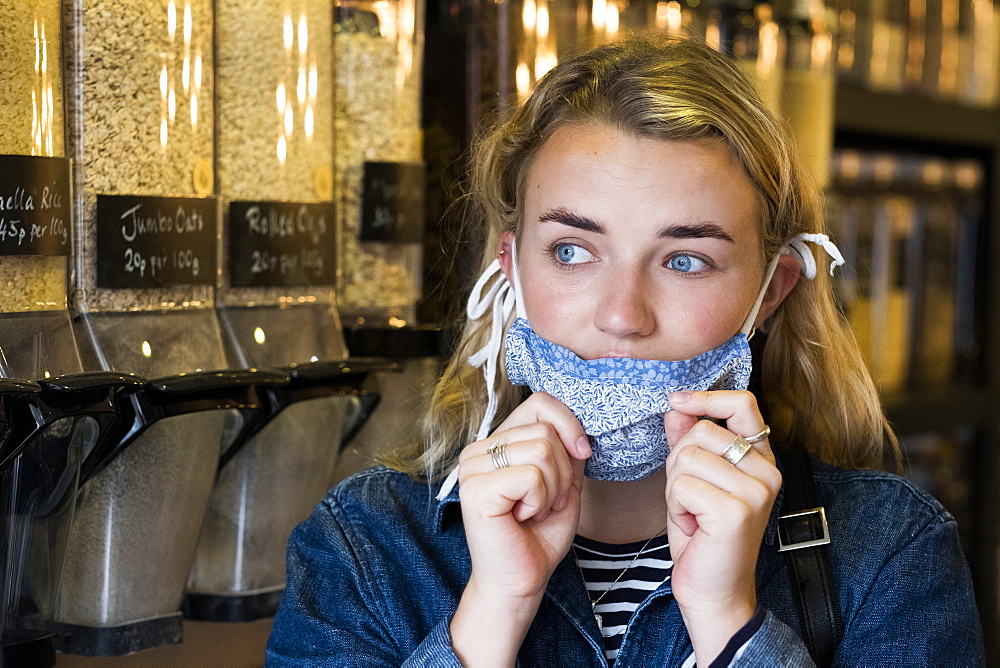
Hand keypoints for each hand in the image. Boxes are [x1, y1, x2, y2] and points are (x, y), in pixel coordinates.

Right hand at [451, 392, 590, 665]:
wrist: (521, 580)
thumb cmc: (539, 536)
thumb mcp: (565, 484)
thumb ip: (568, 451)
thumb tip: (578, 430)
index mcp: (498, 441)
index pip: (539, 403)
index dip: (569, 424)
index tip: (582, 453)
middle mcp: (479, 448)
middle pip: (545, 431)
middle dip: (562, 472)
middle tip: (545, 502)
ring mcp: (472, 467)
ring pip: (542, 450)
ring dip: (552, 489)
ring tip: (534, 511)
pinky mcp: (476, 489)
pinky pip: (531, 476)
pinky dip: (539, 501)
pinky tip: (522, 518)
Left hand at [663, 390, 781, 663]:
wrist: (713, 592)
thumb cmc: (703, 538)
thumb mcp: (693, 481)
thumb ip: (688, 442)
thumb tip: (677, 407)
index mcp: (761, 460)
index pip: (743, 404)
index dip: (706, 397)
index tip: (676, 401)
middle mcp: (767, 472)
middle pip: (700, 432)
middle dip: (678, 462)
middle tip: (689, 498)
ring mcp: (755, 491)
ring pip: (687, 457)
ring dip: (675, 487)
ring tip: (693, 513)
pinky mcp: (736, 510)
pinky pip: (682, 485)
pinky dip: (675, 506)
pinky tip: (693, 527)